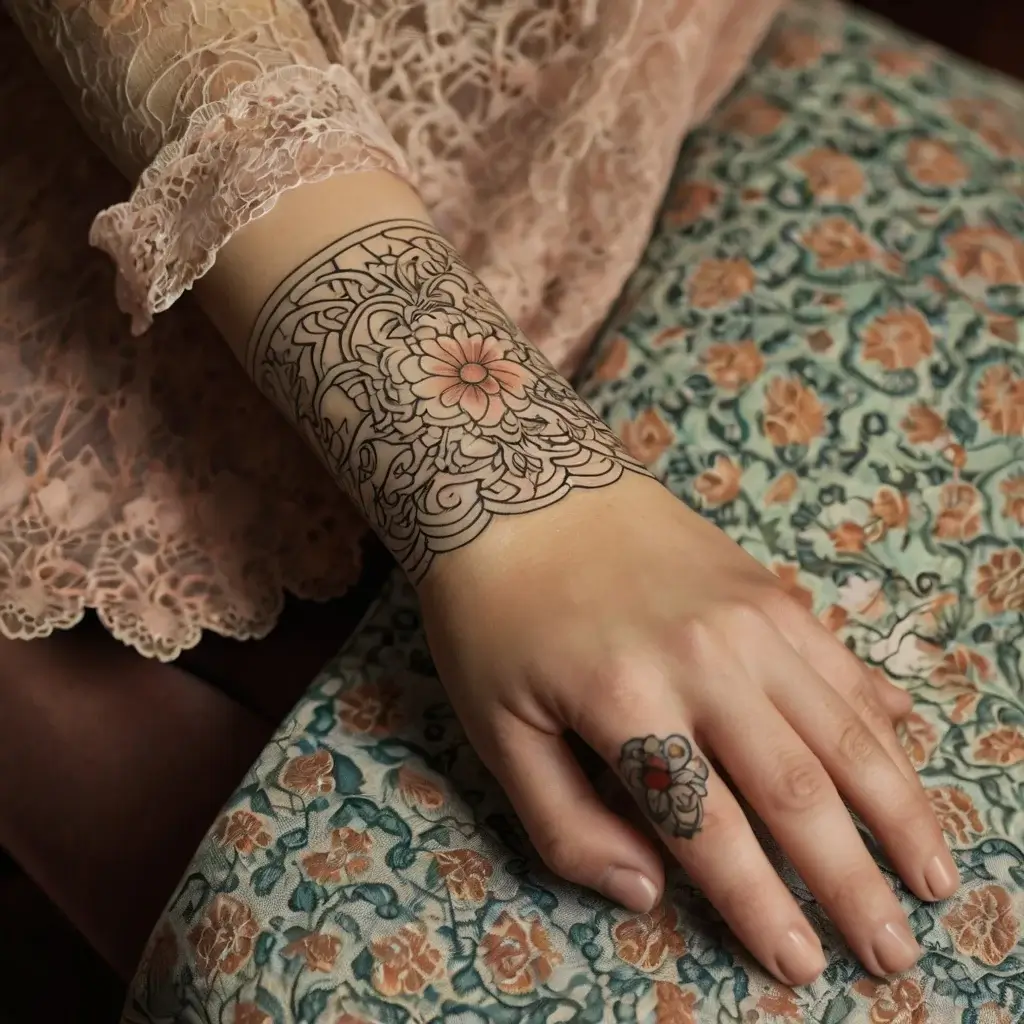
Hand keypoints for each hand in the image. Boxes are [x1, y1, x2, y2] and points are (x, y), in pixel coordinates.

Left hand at [418, 473, 958, 985]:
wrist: (516, 484)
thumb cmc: (495, 614)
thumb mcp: (496, 727)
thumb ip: (564, 823)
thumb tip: (647, 894)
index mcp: (628, 705)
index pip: (713, 833)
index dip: (764, 910)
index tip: (803, 966)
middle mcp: (706, 662)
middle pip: (800, 791)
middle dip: (853, 883)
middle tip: (894, 952)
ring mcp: (747, 618)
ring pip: (845, 728)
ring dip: (898, 808)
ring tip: (934, 875)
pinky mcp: (765, 586)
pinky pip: (839, 660)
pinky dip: (880, 711)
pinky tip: (911, 747)